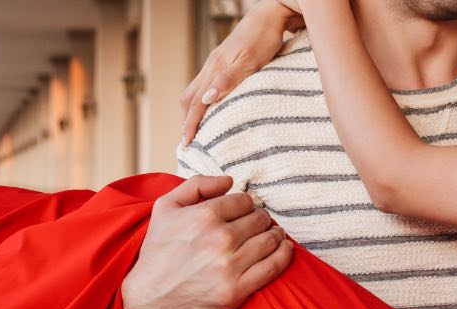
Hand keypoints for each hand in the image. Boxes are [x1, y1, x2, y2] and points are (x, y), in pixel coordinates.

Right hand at [121, 175, 293, 308]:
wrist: (151, 299)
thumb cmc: (159, 251)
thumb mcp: (165, 208)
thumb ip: (197, 185)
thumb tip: (230, 181)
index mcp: (204, 216)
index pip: (244, 201)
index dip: (246, 205)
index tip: (243, 212)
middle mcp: (219, 239)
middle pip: (259, 219)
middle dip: (261, 219)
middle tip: (258, 225)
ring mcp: (230, 266)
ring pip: (270, 240)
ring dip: (276, 235)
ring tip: (273, 235)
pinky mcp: (238, 290)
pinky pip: (274, 266)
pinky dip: (284, 255)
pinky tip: (284, 249)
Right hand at [179, 0, 304, 146]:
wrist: (270, 15)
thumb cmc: (264, 38)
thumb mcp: (250, 62)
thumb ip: (228, 80)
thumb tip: (207, 99)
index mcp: (215, 69)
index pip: (197, 103)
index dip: (190, 124)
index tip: (186, 144)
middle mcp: (211, 67)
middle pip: (190, 98)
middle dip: (187, 120)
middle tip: (188, 140)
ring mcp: (216, 63)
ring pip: (196, 90)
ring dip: (193, 110)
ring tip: (196, 127)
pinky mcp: (223, 62)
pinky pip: (205, 84)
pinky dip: (203, 100)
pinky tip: (212, 105)